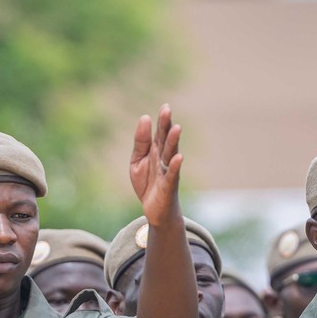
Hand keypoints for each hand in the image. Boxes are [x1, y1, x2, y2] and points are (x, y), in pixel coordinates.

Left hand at [129, 105, 184, 226]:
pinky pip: (172, 175)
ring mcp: (167, 172)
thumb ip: (140, 142)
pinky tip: (179, 157)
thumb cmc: (148, 184)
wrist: (154, 211)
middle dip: (166, 126)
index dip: (162, 121)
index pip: (159, 133)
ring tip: (176, 128)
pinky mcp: (168, 186)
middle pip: (165, 140)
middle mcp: (164, 159)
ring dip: (173, 142)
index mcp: (156, 152)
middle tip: (167, 109)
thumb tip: (144, 118)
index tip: (165, 106)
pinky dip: (175, 166)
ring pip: (170, 154)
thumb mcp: (137, 161)